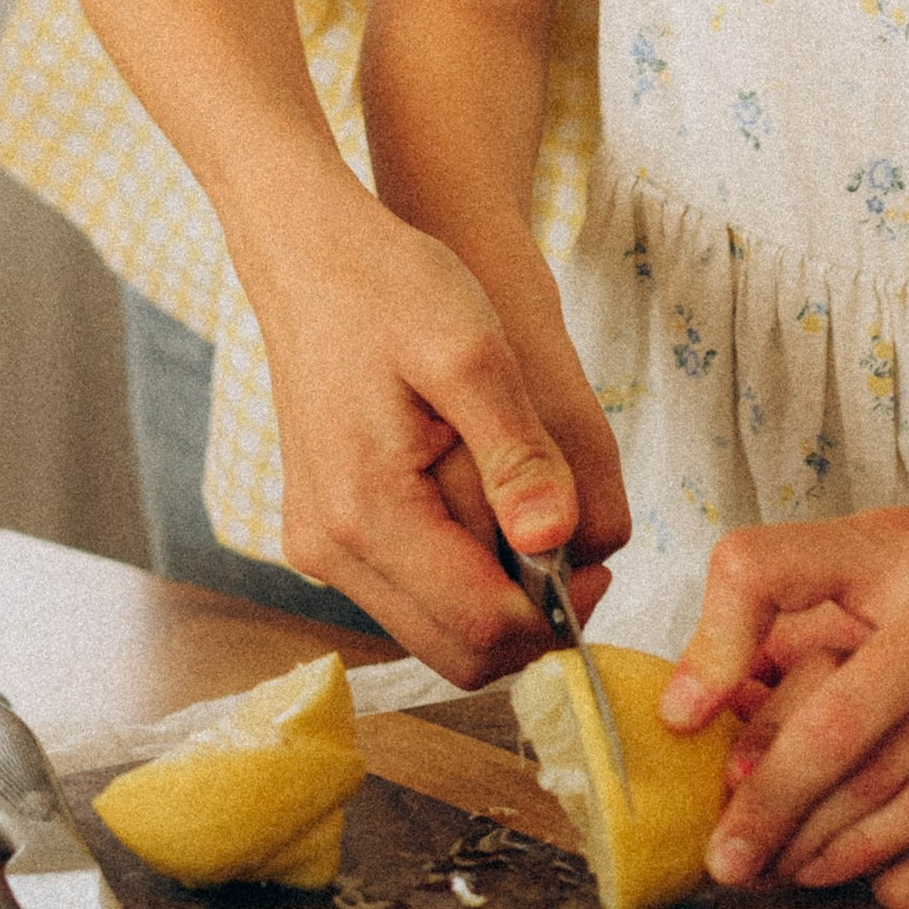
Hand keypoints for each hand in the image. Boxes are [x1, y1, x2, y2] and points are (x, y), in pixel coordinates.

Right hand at [261, 201, 626, 683]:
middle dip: (530, 616)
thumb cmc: (391, 289)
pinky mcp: (326, 535)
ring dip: (497, 594)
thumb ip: (518, 454)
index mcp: (368, 512)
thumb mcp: (474, 352)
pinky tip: (484, 502)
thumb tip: (557, 541)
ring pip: (436, 631)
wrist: (310, 257)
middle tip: (576, 547)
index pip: (482, 628)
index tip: (598, 561)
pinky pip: (410, 593)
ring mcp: (322, 548)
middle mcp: (332, 549)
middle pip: (459, 651)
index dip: (559, 613)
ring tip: (527, 507)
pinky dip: (462, 572)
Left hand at [659, 480, 908, 892]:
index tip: (679, 718)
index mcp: (897, 542)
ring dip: (817, 839)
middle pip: (833, 721)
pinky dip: (882, 845)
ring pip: (889, 780)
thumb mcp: (895, 549)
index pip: (766, 567)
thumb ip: (807, 612)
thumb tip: (706, 700)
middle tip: (720, 855)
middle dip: (766, 801)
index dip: (712, 642)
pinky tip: (839, 864)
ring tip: (767, 868)